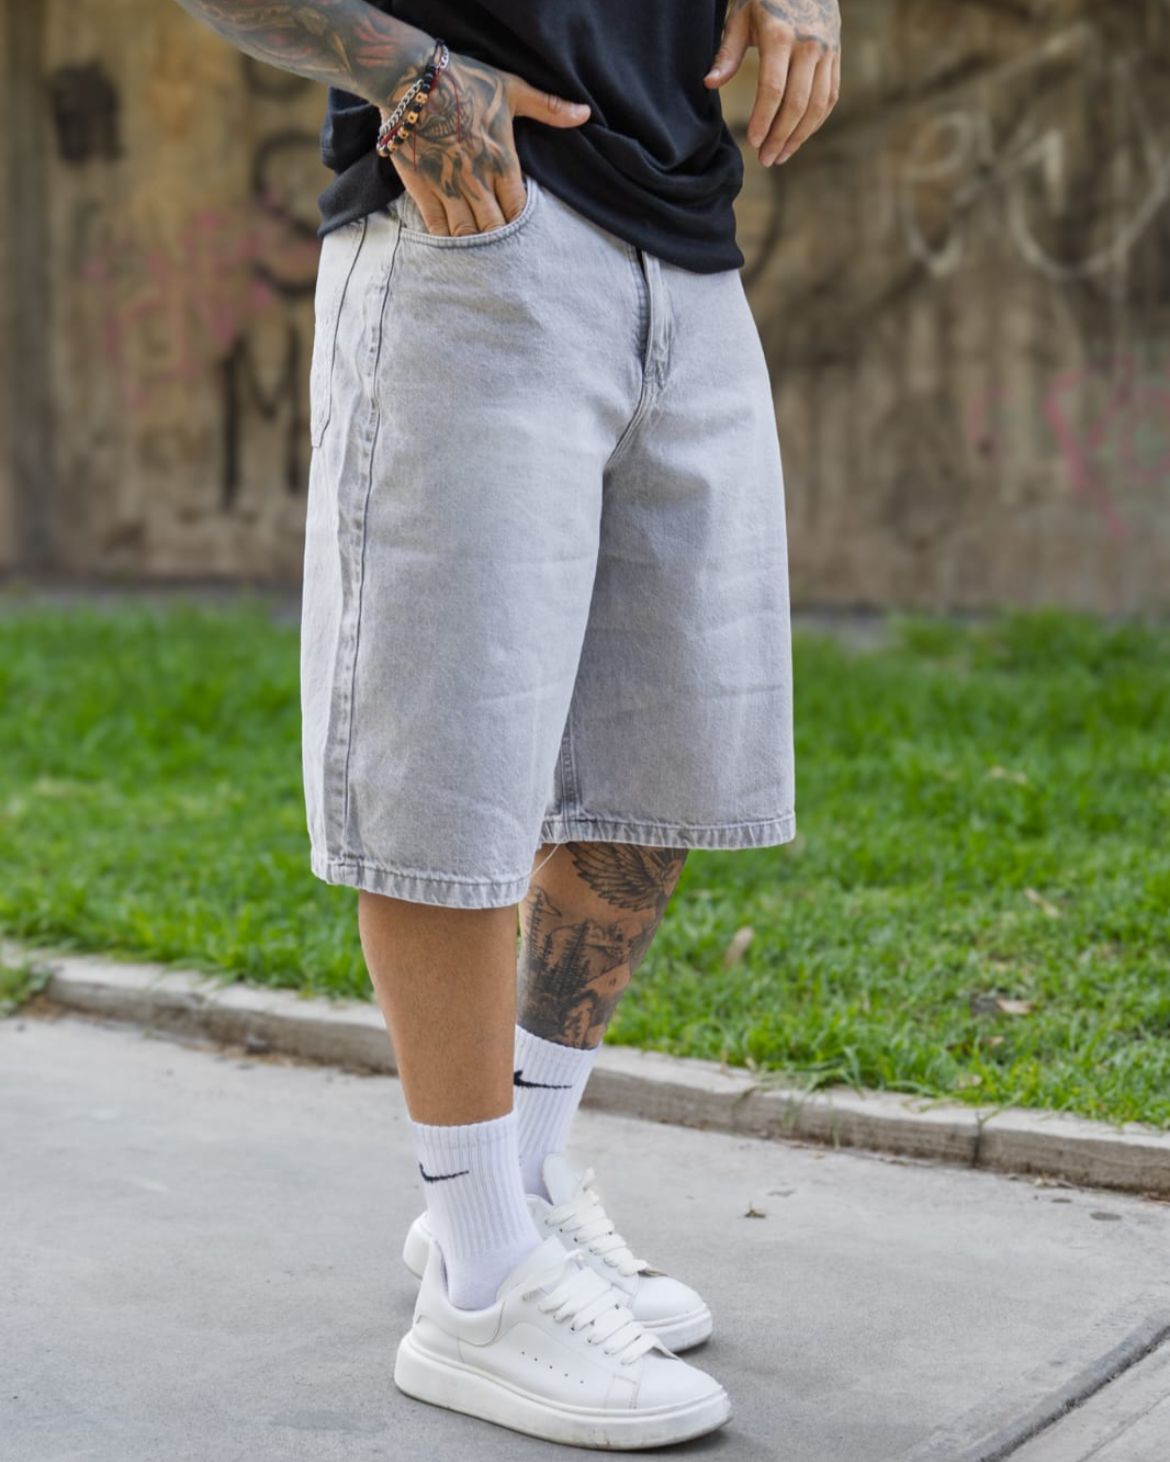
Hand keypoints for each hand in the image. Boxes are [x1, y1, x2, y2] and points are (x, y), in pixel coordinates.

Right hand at [381, 51, 590, 236]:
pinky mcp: (422, 189)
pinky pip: (437, 229)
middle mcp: (477, 181)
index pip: (519, 210)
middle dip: (501, 242)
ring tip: (482, 258)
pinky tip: (453, 248)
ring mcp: (448, 187)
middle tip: (506, 254)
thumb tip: (584, 114)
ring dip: (475, 248)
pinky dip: (446, 242)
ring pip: (467, 234)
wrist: (410, 77)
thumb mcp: (511, 89)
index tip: (523, 232)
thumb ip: (548, 108)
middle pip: (495, 230)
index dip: (522, 226)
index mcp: (502, 162)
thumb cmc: (464, 81)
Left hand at [704, 0, 840, 166]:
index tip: (753, 142)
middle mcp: (809, 45)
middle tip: (766, 159)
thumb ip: (727, 52)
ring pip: (818, 105)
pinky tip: (799, 137)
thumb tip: (710, 84)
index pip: (774, 89)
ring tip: (781, 156)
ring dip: (799, 137)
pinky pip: (830, 96)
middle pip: (797, 104)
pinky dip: (816, 122)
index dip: (764, 120)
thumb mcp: (741, 16)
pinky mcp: (836, 56)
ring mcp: (827, 51)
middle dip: (780, 137)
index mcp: (781, 36)